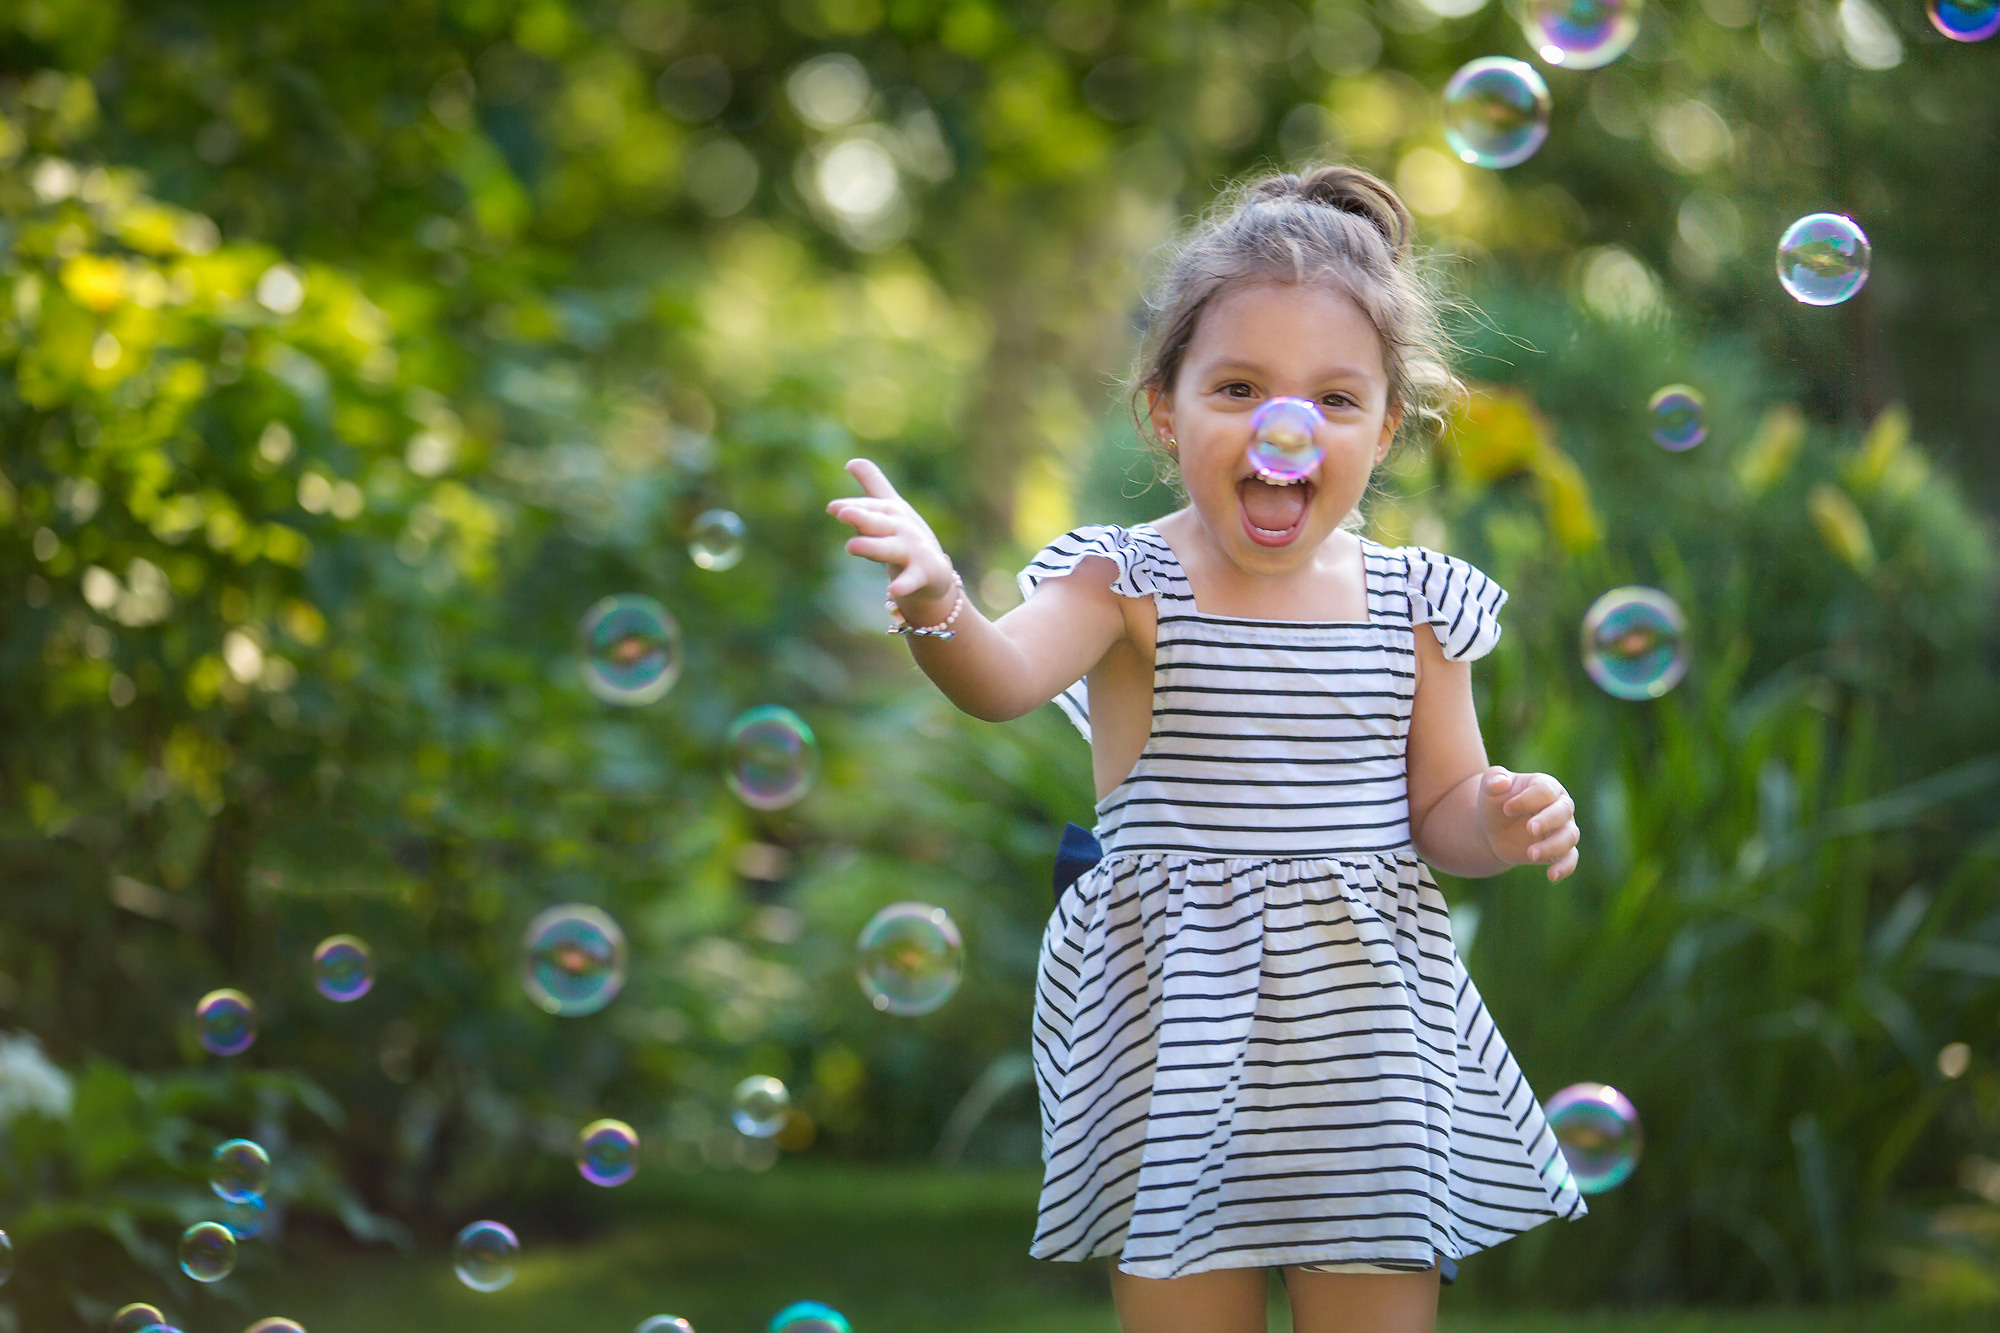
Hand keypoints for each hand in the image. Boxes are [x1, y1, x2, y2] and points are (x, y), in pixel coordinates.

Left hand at [825, 458, 958, 615]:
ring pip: (890, 549)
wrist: (935, 570)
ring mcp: (914, 550)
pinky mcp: (925, 572)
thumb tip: (850, 461)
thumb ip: (872, 484)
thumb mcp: (889, 508)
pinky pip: (912, 579)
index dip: (853, 507)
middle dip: (862, 517)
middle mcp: (901, 529)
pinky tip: (894, 591)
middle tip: (842, 513)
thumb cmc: (906, 536)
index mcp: (891, 514)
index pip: (869, 508)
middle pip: (878, 523)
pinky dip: (904, 584)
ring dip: (873, 547)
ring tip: (851, 547)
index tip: (833, 508)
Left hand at [1479, 767, 1578, 881]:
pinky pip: (1570, 859)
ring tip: (1531, 854)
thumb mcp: (1489, 787)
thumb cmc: (1495, 802)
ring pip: (1569, 836)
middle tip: (1529, 829)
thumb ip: (1493, 779)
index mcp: (1545, 786)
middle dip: (1548, 820)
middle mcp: (1560, 806)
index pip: (1545, 791)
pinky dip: (1565, 867)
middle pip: (1564, 811)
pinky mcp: (1559, 850)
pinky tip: (1551, 876)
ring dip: (1552, 846)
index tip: (1506, 809)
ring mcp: (1562, 828)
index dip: (1527, 800)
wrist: (1493, 828)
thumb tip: (1501, 782)